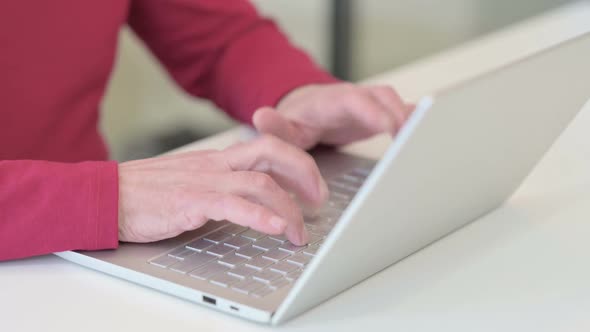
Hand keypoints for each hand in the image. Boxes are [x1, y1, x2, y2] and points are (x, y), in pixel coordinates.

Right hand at [118, 135, 327, 245]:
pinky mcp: (191, 202)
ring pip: (261, 183)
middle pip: (274, 153)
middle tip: (319, 201)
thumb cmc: (148, 191)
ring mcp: (205, 181)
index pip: (268, 147)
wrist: (108, 194)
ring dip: (288, 208)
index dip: (297, 163)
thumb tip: (250, 200)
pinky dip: (259, 216)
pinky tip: (275, 228)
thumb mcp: (192, 180)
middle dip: (305, 174)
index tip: (312, 187)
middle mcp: (217, 164)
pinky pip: (233, 205)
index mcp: (218, 158)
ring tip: (298, 233)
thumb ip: (221, 183)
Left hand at [253, 83, 412, 149]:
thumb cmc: (297, 122)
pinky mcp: (379, 113)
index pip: (353, 100)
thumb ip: (275, 126)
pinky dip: (414, 121)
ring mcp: (368, 104)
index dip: (372, 111)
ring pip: (395, 103)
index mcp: (330, 102)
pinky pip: (400, 112)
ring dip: (410, 119)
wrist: (306, 113)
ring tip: (425, 140)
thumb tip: (260, 115)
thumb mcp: (282, 128)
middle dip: (400, 115)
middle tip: (413, 139)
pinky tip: (428, 136)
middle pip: (382, 98)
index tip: (388, 125)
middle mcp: (353, 98)